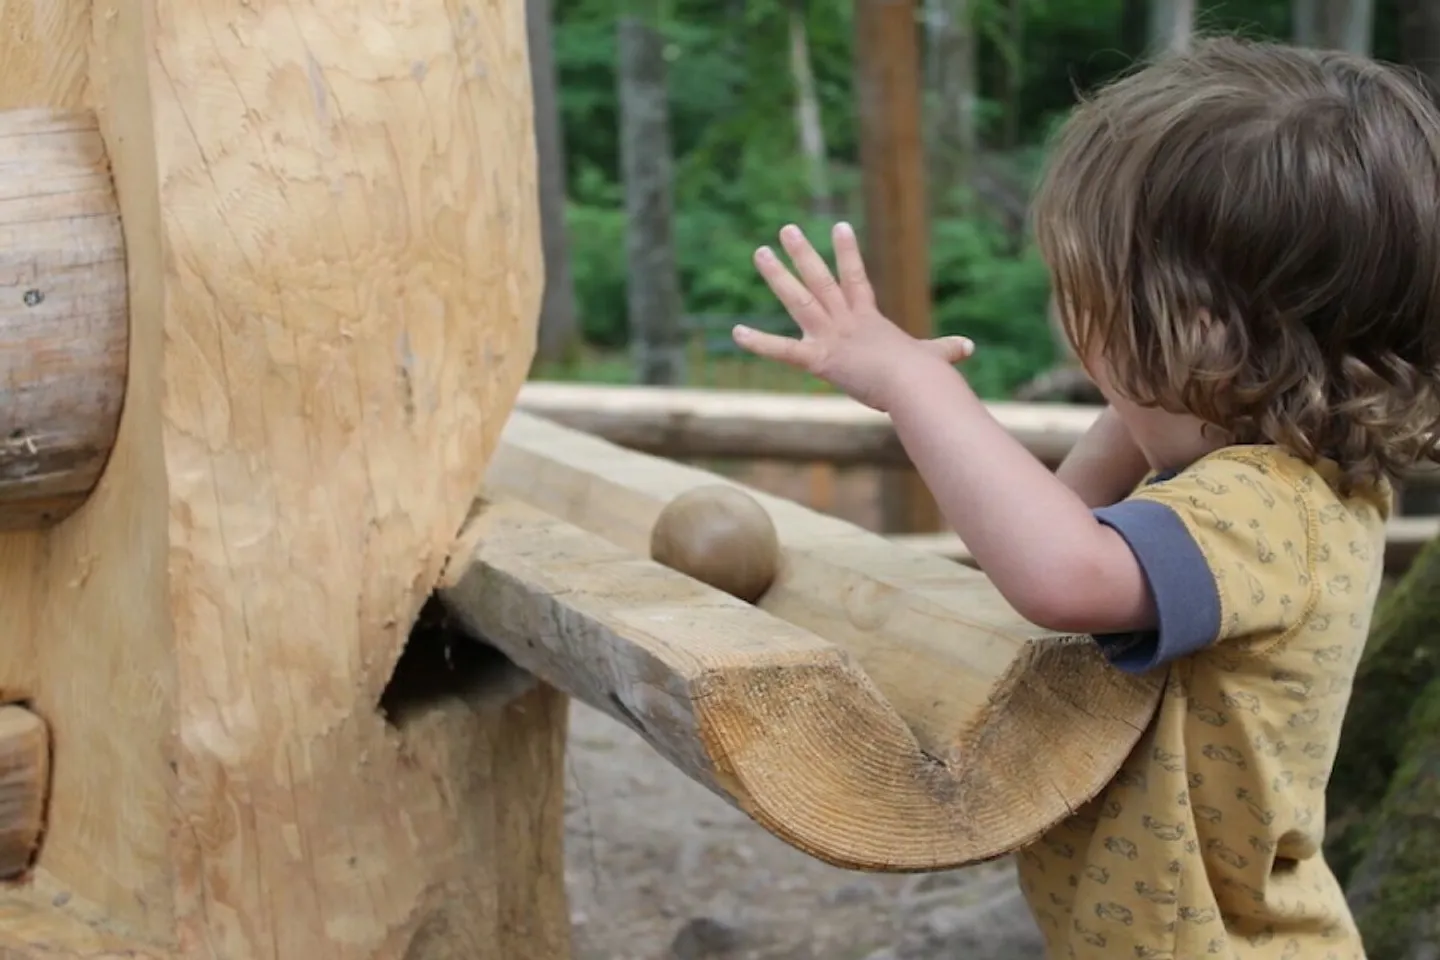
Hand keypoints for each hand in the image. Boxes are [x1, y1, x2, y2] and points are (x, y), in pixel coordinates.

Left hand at [732, 222, 973, 411]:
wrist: (916, 386)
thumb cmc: (925, 376)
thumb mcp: (934, 358)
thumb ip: (946, 350)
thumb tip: (969, 347)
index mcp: (869, 319)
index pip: (856, 278)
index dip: (847, 252)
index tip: (839, 226)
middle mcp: (846, 321)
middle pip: (821, 279)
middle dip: (803, 253)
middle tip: (786, 228)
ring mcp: (831, 336)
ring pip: (799, 299)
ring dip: (778, 275)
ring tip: (759, 252)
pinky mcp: (819, 359)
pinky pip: (783, 351)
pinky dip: (759, 343)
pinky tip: (736, 333)